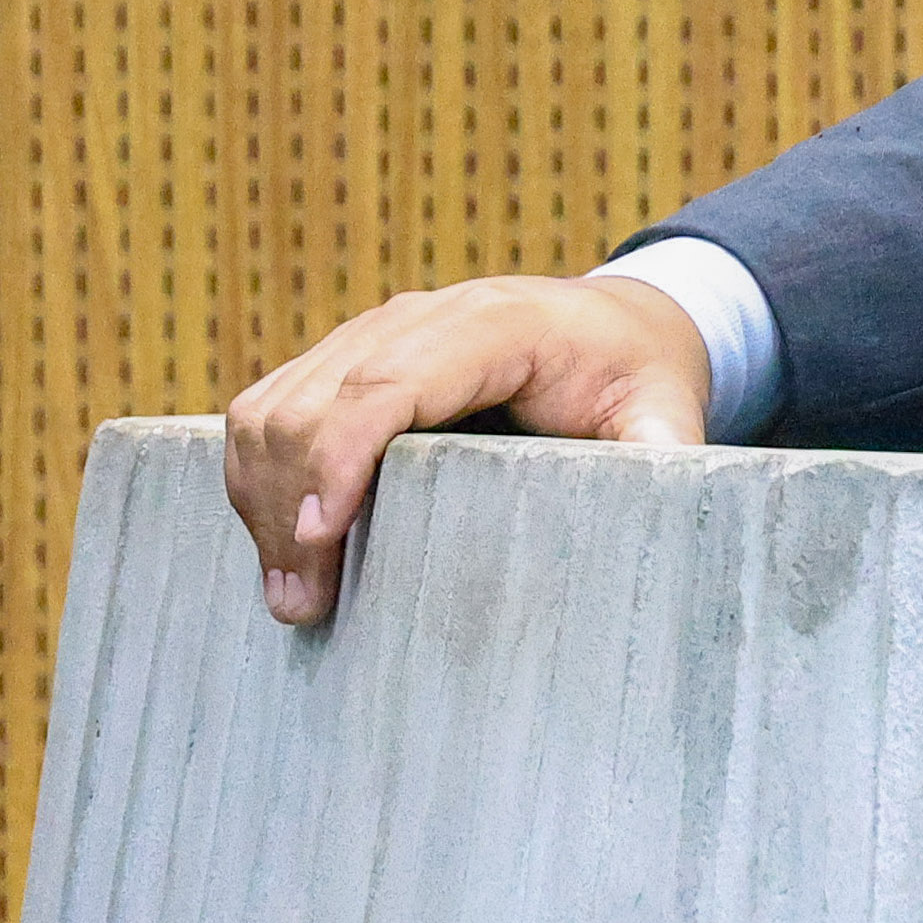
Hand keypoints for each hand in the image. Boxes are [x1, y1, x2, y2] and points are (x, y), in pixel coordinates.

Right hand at [223, 272, 711, 626]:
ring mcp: (371, 334)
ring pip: (275, 405)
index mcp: (498, 323)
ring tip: (289, 592)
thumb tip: (654, 510)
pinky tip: (281, 546)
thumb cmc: (636, 374)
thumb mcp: (666, 410)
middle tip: (301, 605)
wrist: (613, 325)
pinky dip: (257, 477)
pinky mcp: (343, 362)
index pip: (393, 379)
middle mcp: (420, 317)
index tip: (319, 537)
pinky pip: (269, 409)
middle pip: (316, 400)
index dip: (342, 453)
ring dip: (261, 498)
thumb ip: (662, 453)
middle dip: (291, 503)